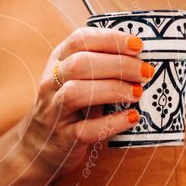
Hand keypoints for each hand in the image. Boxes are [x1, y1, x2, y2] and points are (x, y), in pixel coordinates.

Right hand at [14, 26, 150, 174]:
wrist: (40, 146)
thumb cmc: (70, 107)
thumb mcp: (76, 80)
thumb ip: (100, 66)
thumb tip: (142, 57)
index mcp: (57, 61)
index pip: (79, 39)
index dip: (110, 39)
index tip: (138, 45)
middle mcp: (51, 83)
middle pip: (80, 64)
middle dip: (118, 64)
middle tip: (145, 72)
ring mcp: (54, 111)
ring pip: (76, 93)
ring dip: (112, 89)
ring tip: (138, 93)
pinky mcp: (64, 138)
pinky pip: (86, 129)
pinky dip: (112, 122)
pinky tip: (132, 118)